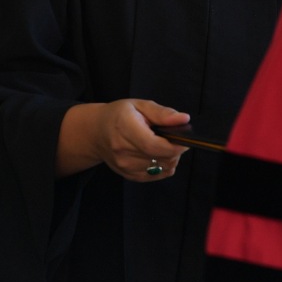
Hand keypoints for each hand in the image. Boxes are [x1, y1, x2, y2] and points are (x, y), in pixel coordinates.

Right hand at [56, 99, 190, 180]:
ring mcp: (125, 166)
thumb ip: (163, 113)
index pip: (154, 145)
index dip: (174, 146)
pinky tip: (157, 154)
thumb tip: (183, 119)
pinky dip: (163, 165)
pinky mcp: (129, 175)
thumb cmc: (119, 115)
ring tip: (163, 144)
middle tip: (174, 138)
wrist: (97, 133)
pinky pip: (157, 175)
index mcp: (125, 128)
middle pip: (161, 158)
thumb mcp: (140, 105)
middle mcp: (123, 151)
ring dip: (170, 158)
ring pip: (162, 168)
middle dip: (175, 150)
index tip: (185, 140)